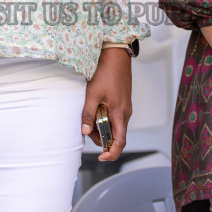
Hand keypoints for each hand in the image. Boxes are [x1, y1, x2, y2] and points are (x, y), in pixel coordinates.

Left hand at [81, 47, 131, 161]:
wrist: (116, 54)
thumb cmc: (105, 72)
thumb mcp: (93, 93)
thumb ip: (89, 114)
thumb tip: (85, 132)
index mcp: (120, 114)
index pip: (120, 142)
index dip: (111, 153)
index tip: (101, 158)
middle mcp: (125, 113)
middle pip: (116, 136)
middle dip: (102, 138)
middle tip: (87, 129)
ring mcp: (125, 107)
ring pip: (115, 126)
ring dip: (102, 127)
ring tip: (89, 116)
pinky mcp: (122, 101)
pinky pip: (115, 116)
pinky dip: (105, 118)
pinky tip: (95, 108)